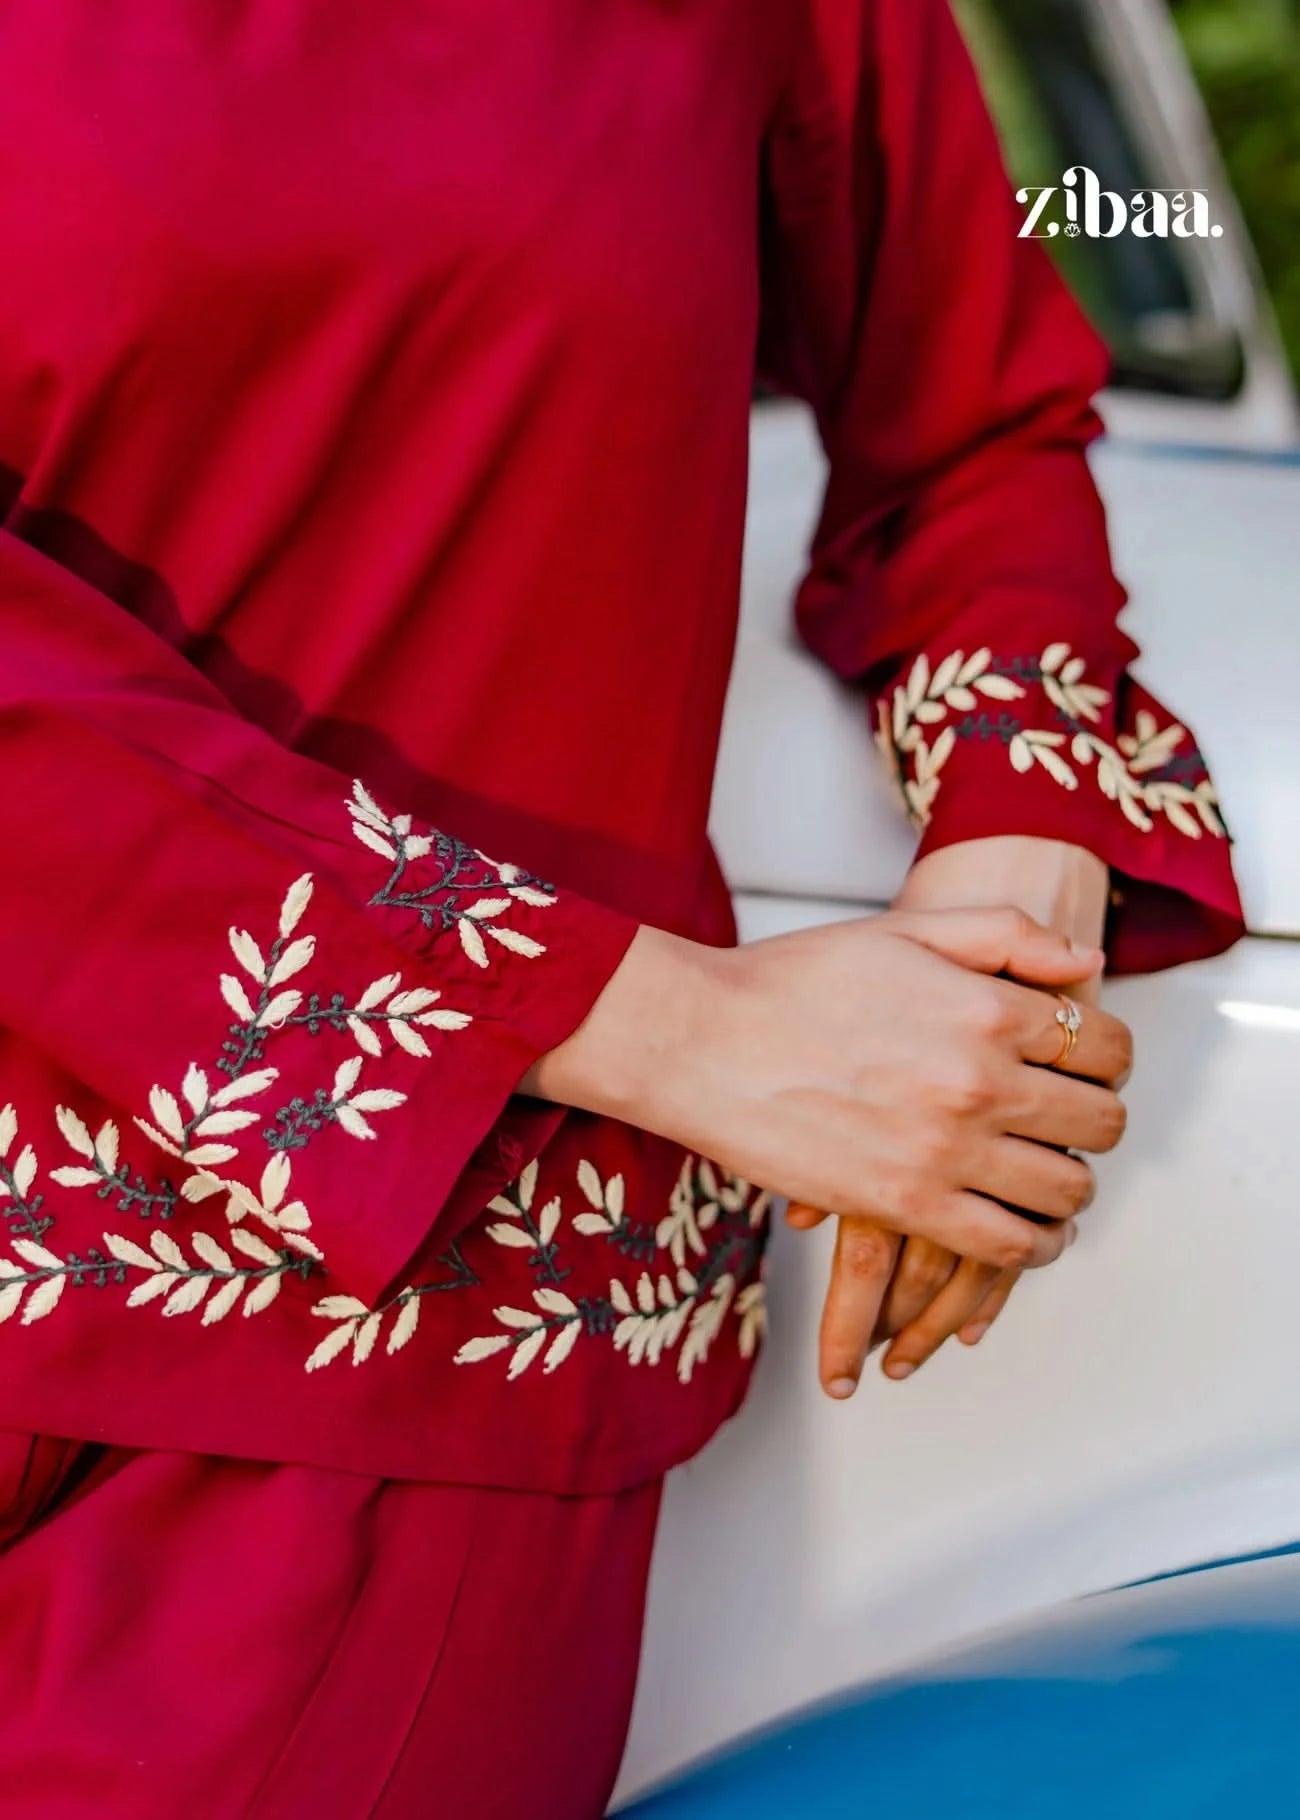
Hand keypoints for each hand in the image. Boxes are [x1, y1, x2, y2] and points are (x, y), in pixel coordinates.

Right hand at [793, 837, 1116, 1393]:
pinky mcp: (906, 1204)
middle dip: (1096, 1121)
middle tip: (1068, 1122)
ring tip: (1049, 1178)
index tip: (1086, 1068)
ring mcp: (946, 1150)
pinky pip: (1009, 1245)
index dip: (1108, 1060)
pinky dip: (1034, 1245)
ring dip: (1070, 1186)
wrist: (701, 1040)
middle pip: (1100, 1123)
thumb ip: (1003, 937)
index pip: (1105, 1048)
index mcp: (987, 1009)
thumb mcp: (902, 931)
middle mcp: (980, 1081)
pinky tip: (1024, 1230)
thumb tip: (1086, 964)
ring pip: (1066, 1190)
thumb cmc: (791, 980)